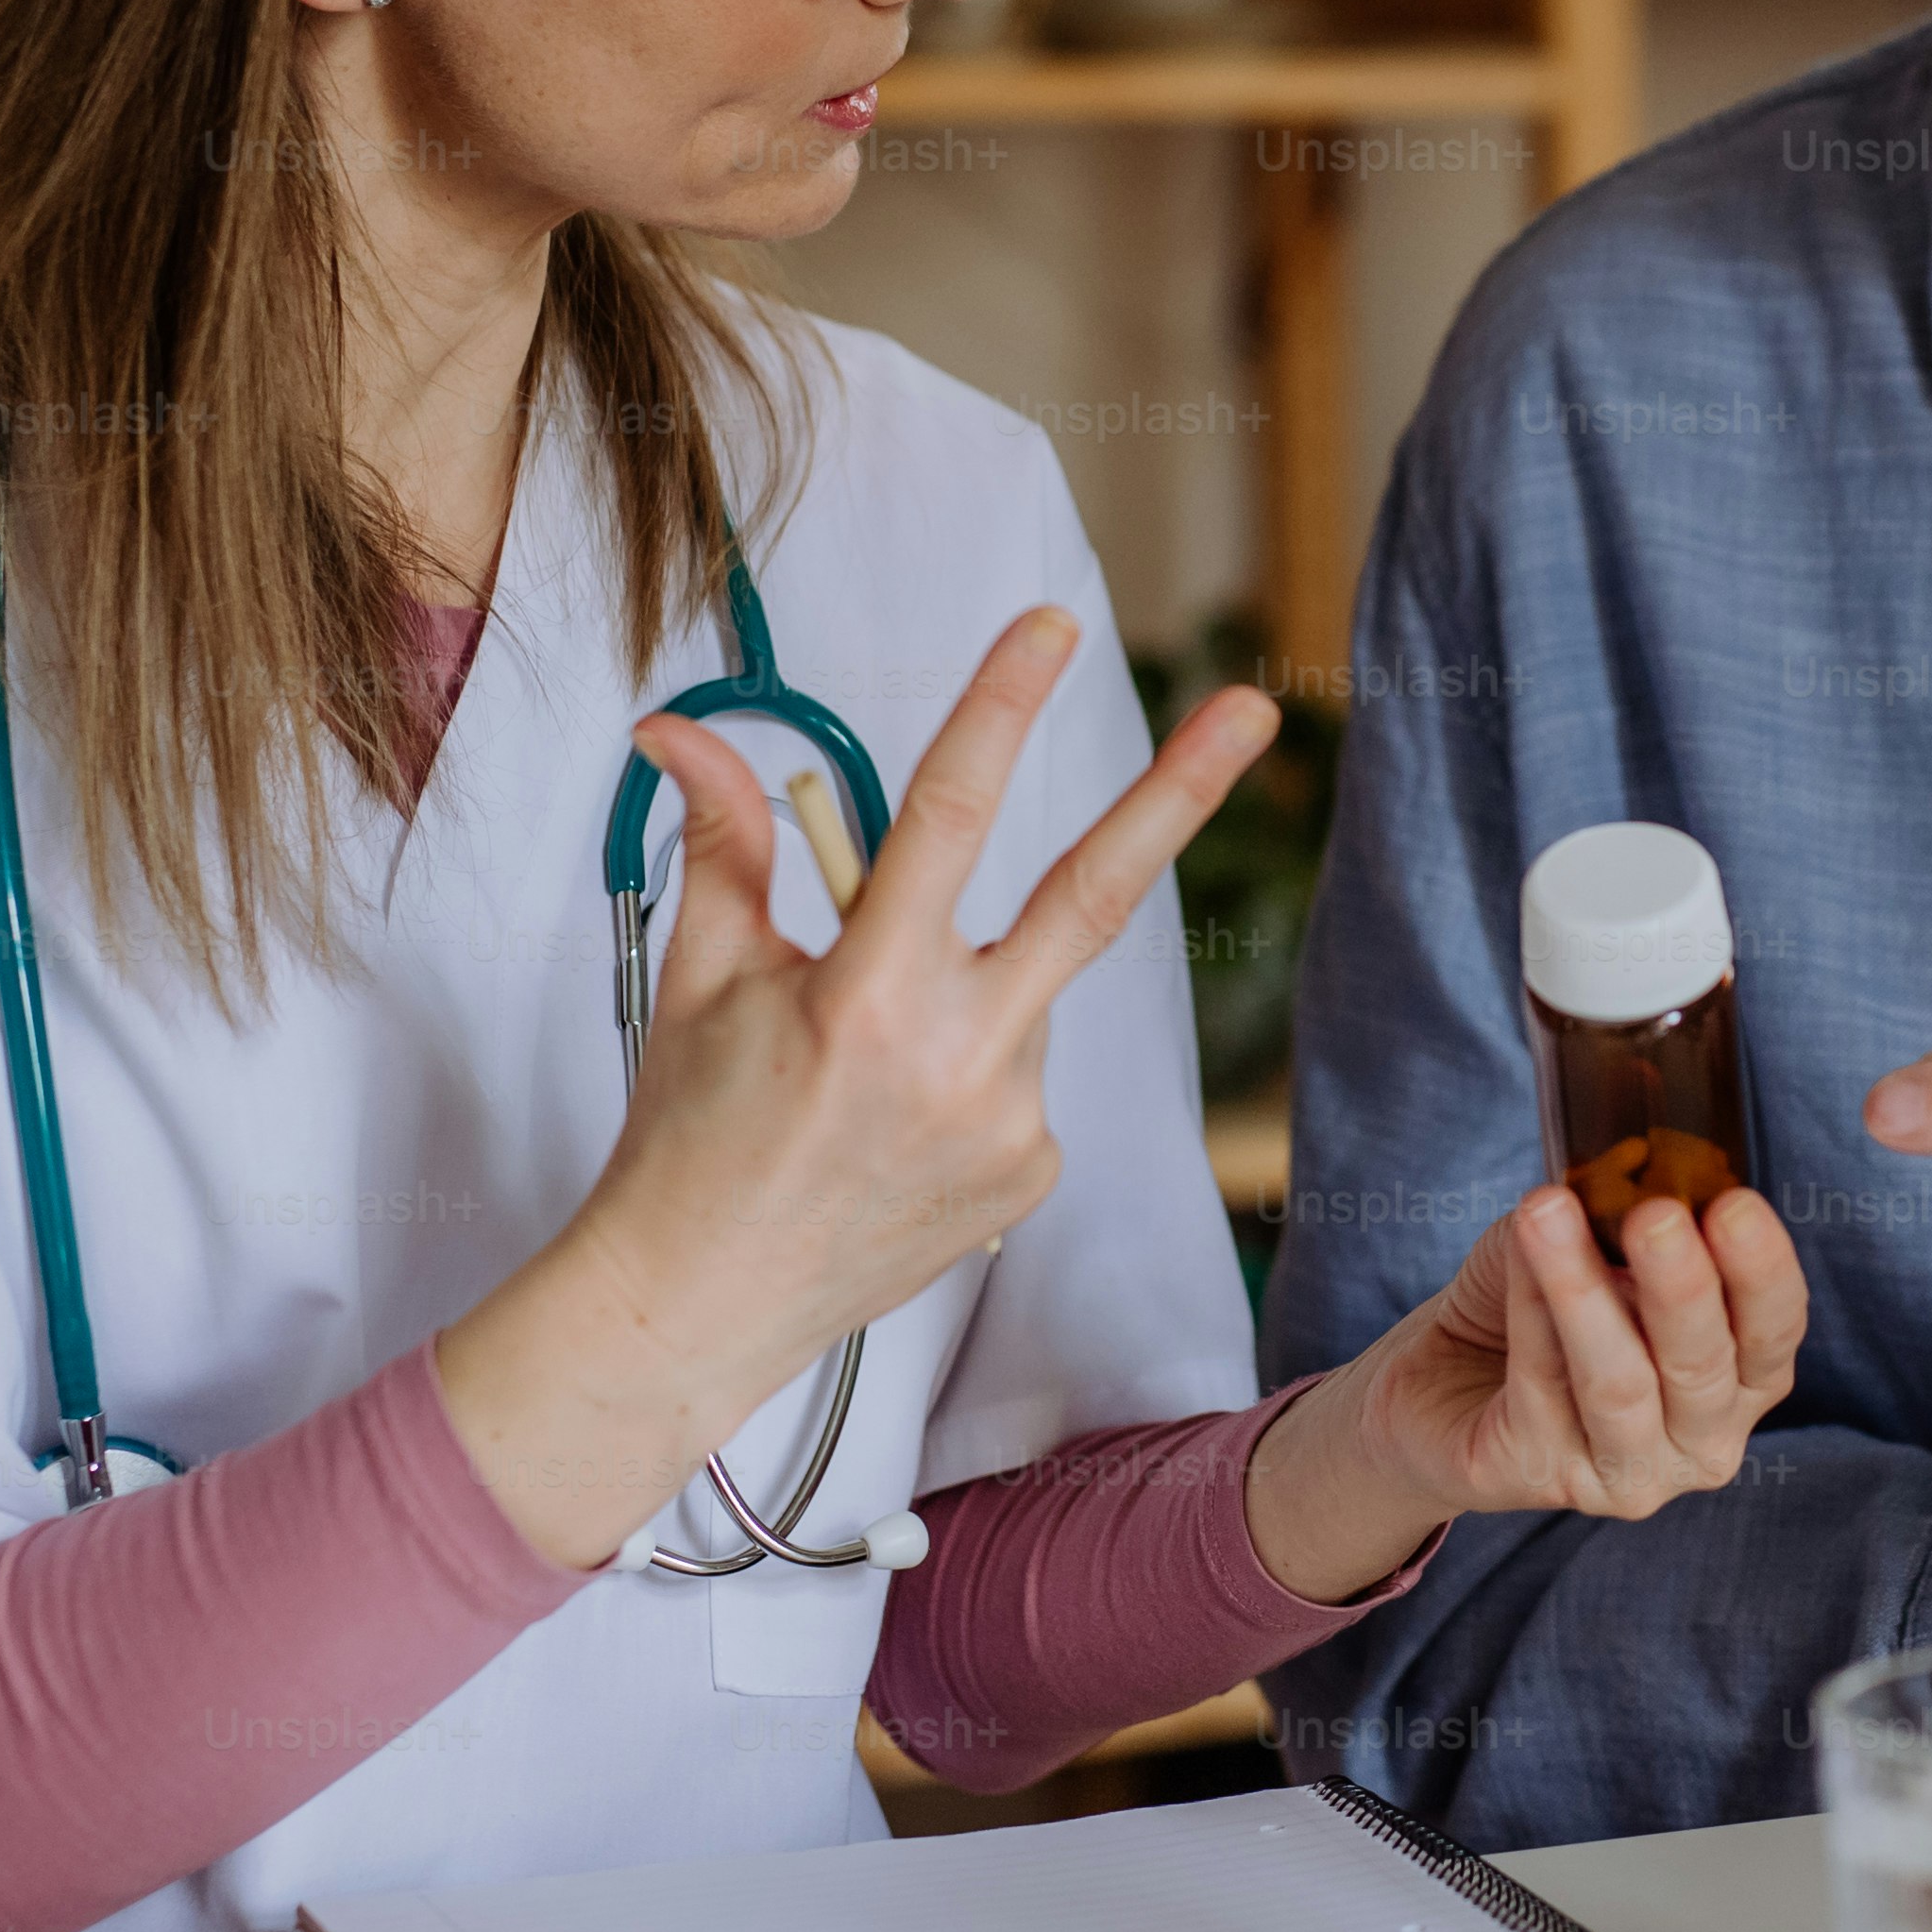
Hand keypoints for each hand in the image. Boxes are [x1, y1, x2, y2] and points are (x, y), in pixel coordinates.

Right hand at [432, 606, 1275, 1564]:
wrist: (698, 1303)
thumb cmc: (689, 1134)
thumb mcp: (701, 972)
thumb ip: (725, 838)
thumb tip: (679, 729)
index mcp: (866, 995)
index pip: (946, 816)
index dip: (1001, 709)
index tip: (1051, 628)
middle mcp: (956, 1059)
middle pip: (1092, 897)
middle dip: (1179, 795)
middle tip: (1251, 708)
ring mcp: (1012, 1125)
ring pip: (1026, 990)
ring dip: (969, 985)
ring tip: (864, 1069)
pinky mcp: (1036, 1175)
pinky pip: (1024, 1074)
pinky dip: (974, 1064)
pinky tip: (899, 1124)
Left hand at [1245, 1182, 1810, 1601]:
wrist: (1439, 1382)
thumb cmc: (1537, 1308)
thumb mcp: (1591, 1248)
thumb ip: (1618, 1216)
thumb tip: (1626, 1165)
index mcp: (1739, 1379)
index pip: (1774, 1330)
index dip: (1763, 1271)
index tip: (1734, 1205)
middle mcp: (1700, 1441)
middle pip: (1705, 1365)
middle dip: (1683, 1286)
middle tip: (1656, 1216)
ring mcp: (1627, 1475)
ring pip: (1619, 1384)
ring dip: (1583, 1293)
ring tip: (1549, 1214)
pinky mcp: (1541, 1477)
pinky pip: (1539, 1385)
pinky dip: (1527, 1308)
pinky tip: (1516, 1248)